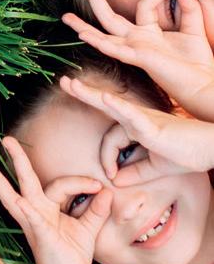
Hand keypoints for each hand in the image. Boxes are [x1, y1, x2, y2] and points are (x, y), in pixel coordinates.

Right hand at [0, 136, 108, 263]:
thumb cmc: (73, 254)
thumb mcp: (88, 228)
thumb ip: (96, 210)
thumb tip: (106, 192)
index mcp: (47, 206)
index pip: (61, 184)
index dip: (81, 182)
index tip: (99, 187)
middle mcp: (36, 210)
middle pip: (25, 179)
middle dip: (17, 159)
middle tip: (6, 139)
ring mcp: (33, 221)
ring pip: (13, 196)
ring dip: (0, 182)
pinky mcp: (38, 234)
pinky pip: (32, 219)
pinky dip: (28, 211)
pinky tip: (21, 203)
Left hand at [59, 75, 213, 183]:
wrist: (211, 149)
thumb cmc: (187, 154)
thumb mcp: (156, 167)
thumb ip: (136, 172)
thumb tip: (116, 181)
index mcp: (135, 128)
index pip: (110, 142)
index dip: (106, 159)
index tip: (111, 175)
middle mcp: (136, 119)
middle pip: (103, 106)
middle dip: (82, 95)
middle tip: (64, 82)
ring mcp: (143, 119)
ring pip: (111, 105)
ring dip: (90, 95)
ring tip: (72, 84)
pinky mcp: (153, 124)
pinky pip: (132, 114)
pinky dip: (117, 106)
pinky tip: (104, 98)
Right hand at [63, 0, 213, 108]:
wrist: (203, 85)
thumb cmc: (198, 61)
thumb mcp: (194, 27)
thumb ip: (188, 7)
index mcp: (148, 31)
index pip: (145, 2)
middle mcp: (136, 39)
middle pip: (109, 17)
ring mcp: (134, 49)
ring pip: (103, 35)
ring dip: (84, 26)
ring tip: (66, 17)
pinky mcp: (138, 58)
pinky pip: (114, 49)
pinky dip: (98, 41)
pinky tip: (84, 35)